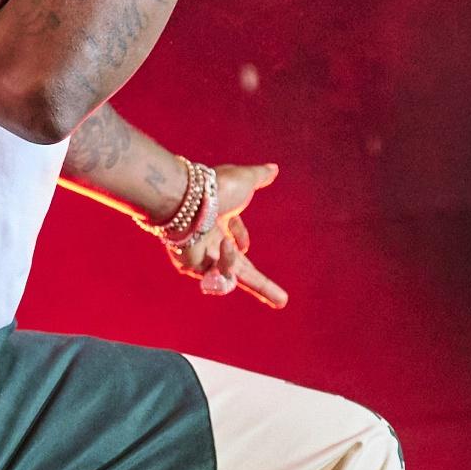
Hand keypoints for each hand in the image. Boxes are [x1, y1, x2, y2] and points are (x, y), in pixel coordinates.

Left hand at [173, 162, 287, 307]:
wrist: (188, 199)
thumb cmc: (215, 188)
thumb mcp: (245, 179)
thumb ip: (259, 176)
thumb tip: (274, 168)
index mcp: (218, 221)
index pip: (234, 241)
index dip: (241, 240)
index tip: (244, 244)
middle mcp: (208, 240)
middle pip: (240, 270)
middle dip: (262, 285)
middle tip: (282, 301)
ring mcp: (200, 255)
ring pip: (229, 278)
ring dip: (247, 275)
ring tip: (238, 253)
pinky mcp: (192, 266)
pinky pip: (218, 277)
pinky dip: (227, 262)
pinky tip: (225, 245)